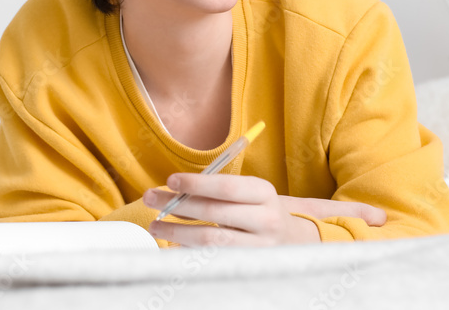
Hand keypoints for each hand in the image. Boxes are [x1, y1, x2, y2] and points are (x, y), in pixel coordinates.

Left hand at [142, 173, 385, 246]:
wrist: (297, 243)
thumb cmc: (260, 211)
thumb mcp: (250, 193)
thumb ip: (219, 188)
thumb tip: (174, 186)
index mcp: (265, 193)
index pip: (227, 187)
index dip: (197, 183)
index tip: (171, 180)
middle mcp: (266, 221)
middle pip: (215, 214)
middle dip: (178, 206)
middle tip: (150, 198)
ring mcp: (260, 248)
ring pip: (213, 241)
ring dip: (178, 233)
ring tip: (155, 225)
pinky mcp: (251, 267)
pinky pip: (215, 261)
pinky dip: (190, 252)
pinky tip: (174, 245)